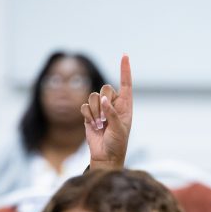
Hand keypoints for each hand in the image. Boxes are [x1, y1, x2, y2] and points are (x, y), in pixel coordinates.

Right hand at [81, 55, 132, 169]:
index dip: (125, 70)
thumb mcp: (118, 129)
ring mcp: (100, 109)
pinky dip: (88, 116)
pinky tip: (93, 126)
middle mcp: (113, 105)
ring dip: (95, 112)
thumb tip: (104, 100)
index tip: (125, 56)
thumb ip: (112, 114)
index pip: (126, 85)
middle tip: (105, 120)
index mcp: (125, 106)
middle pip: (105, 89)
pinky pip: (84, 106)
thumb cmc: (117, 144)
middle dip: (103, 103)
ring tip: (100, 125)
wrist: (105, 155)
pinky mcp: (89, 114)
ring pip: (93, 97)